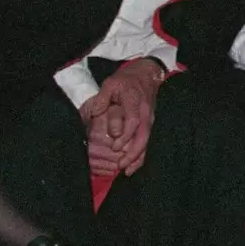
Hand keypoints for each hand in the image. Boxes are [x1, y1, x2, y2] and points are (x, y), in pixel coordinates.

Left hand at [86, 60, 162, 175]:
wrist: (146, 74)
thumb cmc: (126, 80)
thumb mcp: (111, 83)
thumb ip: (103, 98)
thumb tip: (95, 112)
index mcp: (135, 103)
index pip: (134, 122)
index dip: (125, 136)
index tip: (115, 147)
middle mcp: (146, 114)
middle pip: (143, 136)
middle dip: (134, 153)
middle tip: (121, 166)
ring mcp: (149, 119)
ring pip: (147, 142)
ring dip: (138, 157)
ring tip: (127, 171)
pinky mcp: (149, 124)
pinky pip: (147, 142)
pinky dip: (141, 155)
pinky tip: (133, 166)